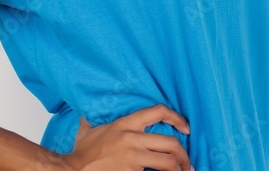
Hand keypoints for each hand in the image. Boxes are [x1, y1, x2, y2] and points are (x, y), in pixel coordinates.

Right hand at [61, 104, 192, 170]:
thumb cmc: (81, 153)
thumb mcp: (88, 129)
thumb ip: (94, 116)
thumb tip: (88, 104)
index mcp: (125, 124)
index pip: (158, 111)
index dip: (177, 118)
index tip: (186, 128)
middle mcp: (132, 138)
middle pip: (171, 143)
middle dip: (183, 155)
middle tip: (187, 164)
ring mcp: (132, 158)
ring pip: (167, 163)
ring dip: (178, 169)